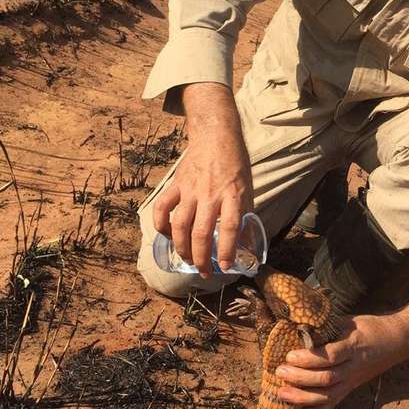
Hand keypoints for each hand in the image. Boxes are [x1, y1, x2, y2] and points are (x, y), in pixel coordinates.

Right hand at [153, 83, 252, 276]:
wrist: (216, 136)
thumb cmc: (235, 164)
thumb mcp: (247, 189)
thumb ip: (245, 215)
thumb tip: (246, 244)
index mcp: (233, 195)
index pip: (230, 227)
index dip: (227, 249)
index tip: (225, 266)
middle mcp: (210, 195)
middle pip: (201, 232)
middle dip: (201, 258)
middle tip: (204, 272)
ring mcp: (190, 190)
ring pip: (180, 225)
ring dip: (182, 248)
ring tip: (188, 260)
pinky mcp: (176, 185)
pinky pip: (162, 209)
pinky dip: (161, 226)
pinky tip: (167, 237)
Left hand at [274, 291, 408, 408]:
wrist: (397, 341)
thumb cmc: (371, 327)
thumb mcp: (351, 321)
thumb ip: (329, 327)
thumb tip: (300, 325)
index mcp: (354, 346)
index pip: (330, 356)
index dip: (309, 359)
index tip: (290, 355)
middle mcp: (354, 367)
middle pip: (326, 379)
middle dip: (300, 378)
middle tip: (280, 372)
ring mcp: (353, 381)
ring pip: (328, 395)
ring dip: (303, 398)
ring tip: (282, 393)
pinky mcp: (351, 388)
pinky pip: (333, 403)